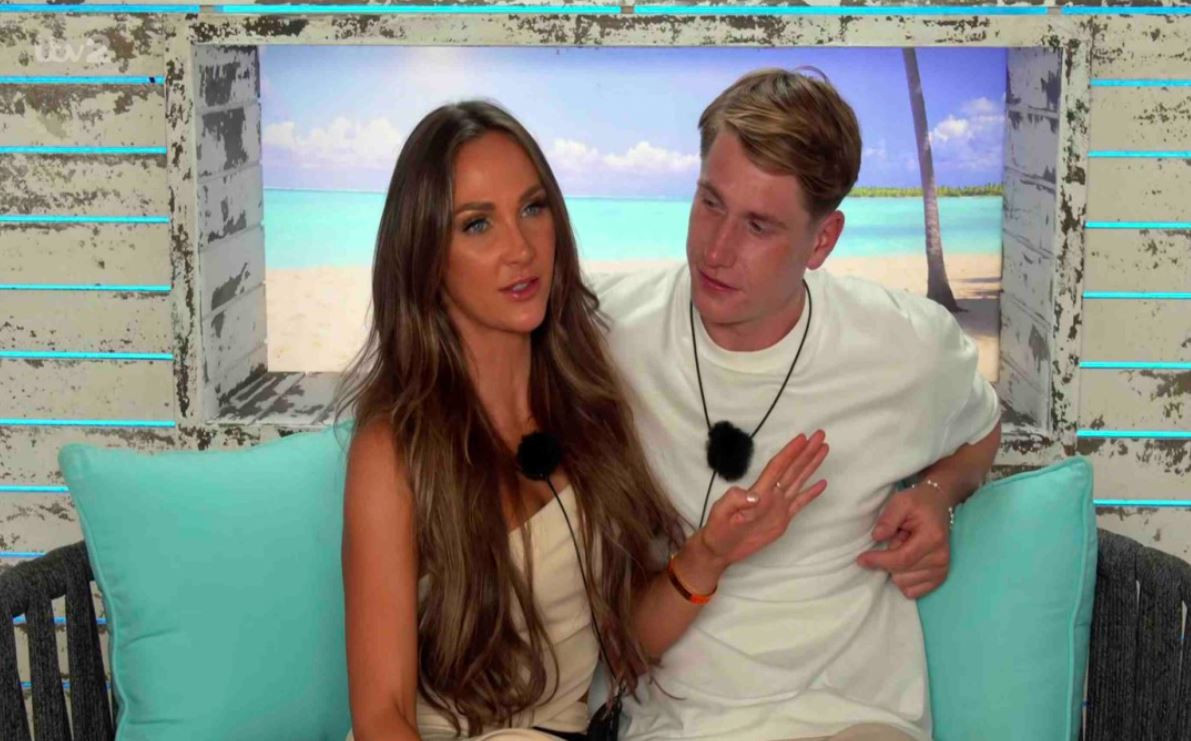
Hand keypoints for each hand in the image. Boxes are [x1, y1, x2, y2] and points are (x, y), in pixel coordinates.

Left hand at [699, 430, 828, 566]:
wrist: (721, 548)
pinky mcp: (783, 519)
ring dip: (811, 465)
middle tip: (820, 435)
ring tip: (823, 449)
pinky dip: (811, 493)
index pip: (777, 467)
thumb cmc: (718, 528)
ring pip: (799, 480)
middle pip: (792, 469)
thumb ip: (735, 501)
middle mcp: (772, 494)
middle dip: (806, 452)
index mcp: (759, 491)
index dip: (790, 453)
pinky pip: (801, 503)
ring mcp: (779, 506)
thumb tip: (756, 496)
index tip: (802, 438)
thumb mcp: (721, 513)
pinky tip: (822, 482)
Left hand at [857, 482, 951, 598]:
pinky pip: (914, 592)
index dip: (879, 561)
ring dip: (896, 570)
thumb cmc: (917, 503)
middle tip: (895, 541)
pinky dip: (904, 580)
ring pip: (905, 585)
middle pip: (901, 575)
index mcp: (932, 538)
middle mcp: (941, 558)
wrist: (938, 505)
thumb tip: (876, 537)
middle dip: (888, 561)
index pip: (902, 558)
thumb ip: (888, 519)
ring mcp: (942, 570)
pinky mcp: (940, 577)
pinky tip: (906, 563)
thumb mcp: (900, 502)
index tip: (861, 559)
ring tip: (903, 549)